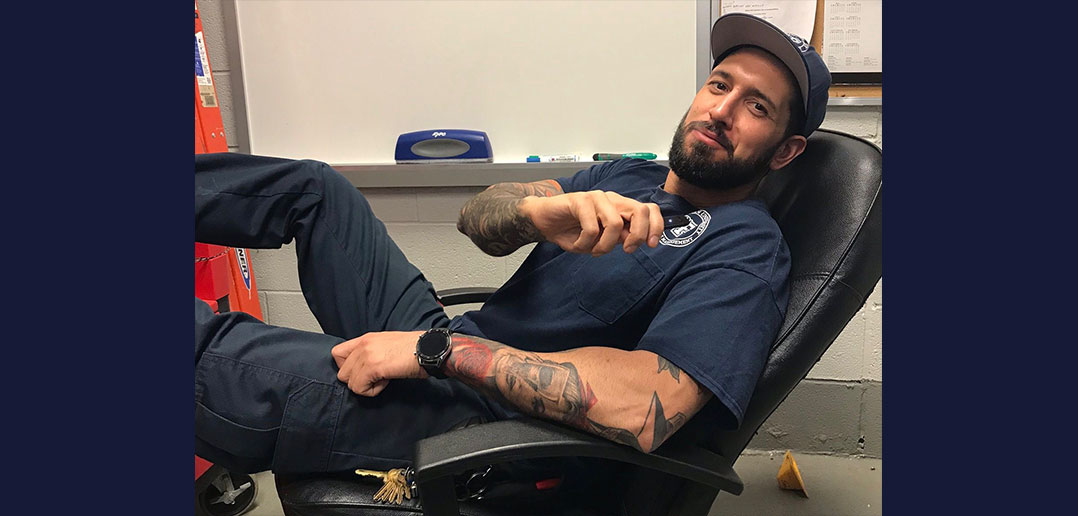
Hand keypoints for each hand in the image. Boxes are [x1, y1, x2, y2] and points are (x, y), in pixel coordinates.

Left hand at [331, 331, 425, 395]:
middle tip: (376, 378)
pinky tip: (386, 382)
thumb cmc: (415, 349)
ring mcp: (367, 355)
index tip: (363, 372)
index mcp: (366, 338)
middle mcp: (363, 344)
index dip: (347, 368)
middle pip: (341, 372)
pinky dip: (372, 391)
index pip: (337, 353)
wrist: (429, 349)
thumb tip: (362, 370)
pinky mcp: (373, 367)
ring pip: (350, 382)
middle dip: (357, 380)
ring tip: (383, 379)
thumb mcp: (387, 345)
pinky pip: (360, 388)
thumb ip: (371, 353)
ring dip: (366, 386)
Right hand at [520, 191, 663, 255]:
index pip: (649, 210)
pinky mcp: (580, 200)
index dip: (656, 226)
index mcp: (621, 208)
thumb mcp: (601, 240)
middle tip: (626, 250)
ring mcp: (596, 198)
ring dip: (605, 245)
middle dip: (637, 235)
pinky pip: (592, 227)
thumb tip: (634, 241)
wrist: (544, 221)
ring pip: (616, 222)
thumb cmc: (572, 230)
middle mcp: (612, 200)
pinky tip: (577, 244)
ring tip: (593, 250)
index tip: (651, 245)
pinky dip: (585, 243)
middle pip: (640, 211)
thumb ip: (619, 238)